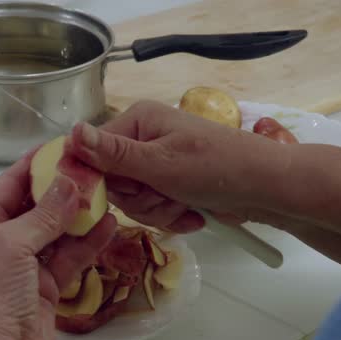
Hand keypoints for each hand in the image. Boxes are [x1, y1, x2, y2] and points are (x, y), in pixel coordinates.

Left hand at [0, 152, 115, 339]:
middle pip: (34, 207)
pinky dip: (87, 243)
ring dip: (78, 216)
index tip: (65, 147)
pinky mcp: (44, 286)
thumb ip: (45, 213)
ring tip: (108, 194)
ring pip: (55, 232)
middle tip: (95, 170)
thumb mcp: (13, 243)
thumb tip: (71, 181)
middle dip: (63, 190)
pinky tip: (109, 225)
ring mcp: (22, 265)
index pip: (8, 185)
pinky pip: (68, 257)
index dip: (35, 165)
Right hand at [66, 100, 292, 231]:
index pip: (91, 153)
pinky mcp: (171, 185)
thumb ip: (113, 154)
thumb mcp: (160, 163)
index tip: (124, 192)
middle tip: (165, 196)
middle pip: (111, 182)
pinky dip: (170, 216)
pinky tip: (192, 214)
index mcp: (137, 121)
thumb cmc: (217, 168)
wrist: (269, 190)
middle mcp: (143, 139)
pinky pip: (151, 208)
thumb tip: (72, 132)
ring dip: (157, 211)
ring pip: (131, 200)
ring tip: (184, 205)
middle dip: (138, 199)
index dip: (102, 180)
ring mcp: (158, 163)